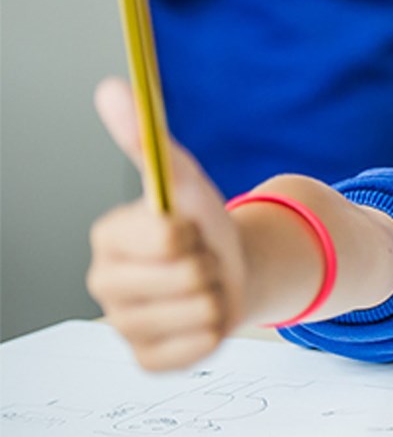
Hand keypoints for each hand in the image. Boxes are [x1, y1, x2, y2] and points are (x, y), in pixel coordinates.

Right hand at [86, 77, 246, 370]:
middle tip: (200, 260)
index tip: (189, 229)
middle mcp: (105, 284)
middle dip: (209, 266)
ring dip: (216, 298)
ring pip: (200, 313)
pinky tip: (201, 318)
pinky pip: (195, 351)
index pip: (167, 237)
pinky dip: (213, 334)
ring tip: (204, 286)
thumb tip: (112, 87)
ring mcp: (124, 326)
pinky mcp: (148, 360)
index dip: (193, 233)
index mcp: (107, 238)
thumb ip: (147, 139)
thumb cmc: (204, 224)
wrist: (231, 271)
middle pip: (186, 279)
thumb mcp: (185, 180)